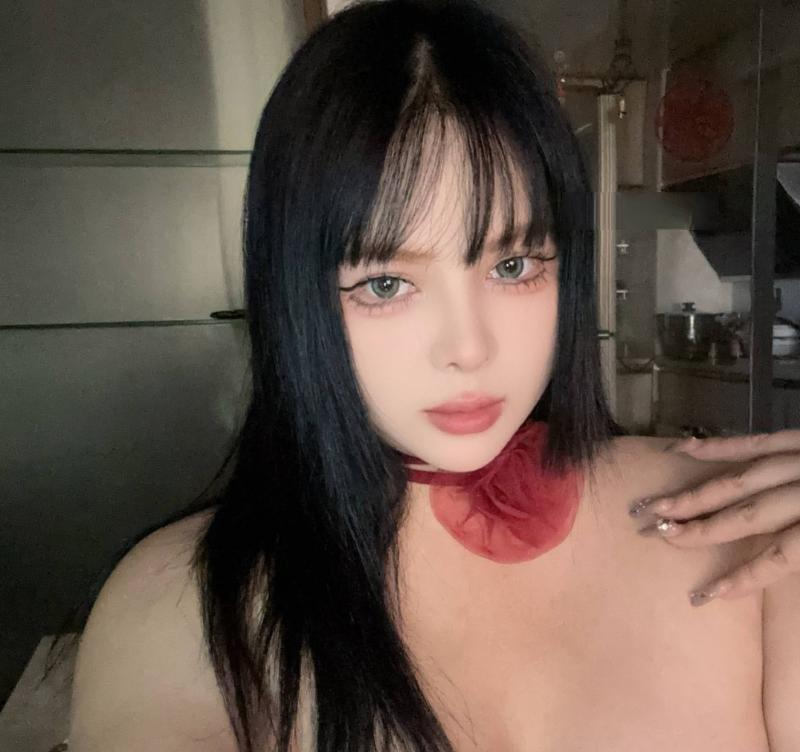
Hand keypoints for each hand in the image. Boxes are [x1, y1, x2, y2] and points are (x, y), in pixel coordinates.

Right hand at [630, 430, 799, 605]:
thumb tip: (771, 568)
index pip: (778, 556)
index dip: (743, 577)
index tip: (706, 595)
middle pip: (747, 516)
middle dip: (700, 528)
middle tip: (657, 536)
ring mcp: (796, 460)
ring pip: (738, 480)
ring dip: (695, 495)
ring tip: (656, 506)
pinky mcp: (793, 439)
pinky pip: (749, 442)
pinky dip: (714, 446)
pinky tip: (681, 449)